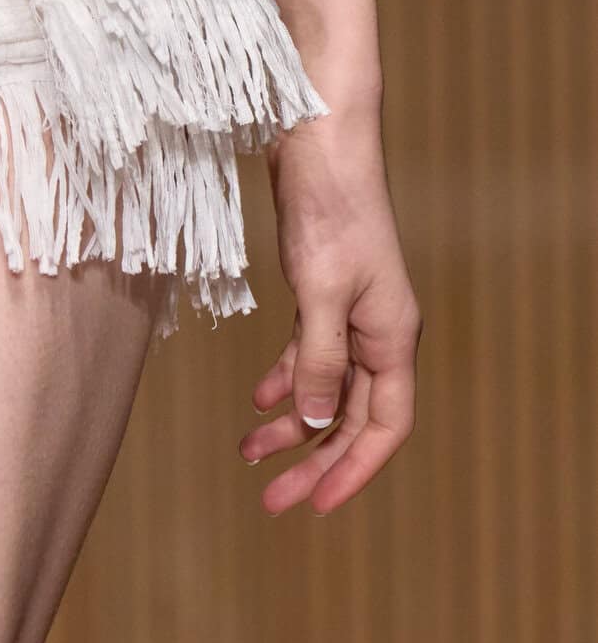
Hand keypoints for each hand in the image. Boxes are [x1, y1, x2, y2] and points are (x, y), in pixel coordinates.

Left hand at [240, 104, 420, 513]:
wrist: (318, 137)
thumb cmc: (329, 208)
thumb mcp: (321, 290)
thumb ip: (318, 358)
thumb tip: (313, 422)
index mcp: (392, 336)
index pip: (384, 426)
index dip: (353, 470)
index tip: (315, 506)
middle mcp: (379, 330)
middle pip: (351, 416)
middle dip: (314, 459)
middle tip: (271, 499)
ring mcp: (352, 309)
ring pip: (326, 386)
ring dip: (293, 423)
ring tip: (250, 454)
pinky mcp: (323, 288)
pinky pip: (309, 351)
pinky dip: (285, 376)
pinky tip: (259, 397)